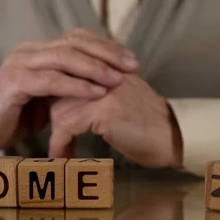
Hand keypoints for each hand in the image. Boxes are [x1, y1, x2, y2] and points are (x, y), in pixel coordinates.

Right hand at [0, 29, 138, 154]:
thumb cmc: (18, 117)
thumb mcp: (50, 97)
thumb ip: (70, 83)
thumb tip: (106, 79)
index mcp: (38, 50)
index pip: (78, 39)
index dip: (107, 47)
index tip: (132, 60)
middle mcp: (28, 51)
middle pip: (74, 43)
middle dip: (107, 54)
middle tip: (131, 67)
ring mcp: (18, 64)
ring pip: (64, 58)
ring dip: (94, 69)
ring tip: (117, 80)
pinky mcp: (13, 82)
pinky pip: (51, 81)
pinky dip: (75, 86)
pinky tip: (96, 92)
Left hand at [49, 74, 182, 167]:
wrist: (174, 138)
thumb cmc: (145, 123)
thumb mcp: (118, 95)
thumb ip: (92, 88)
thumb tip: (59, 98)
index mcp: (108, 63)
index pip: (66, 66)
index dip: (54, 92)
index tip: (45, 114)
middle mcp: (104, 72)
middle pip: (57, 88)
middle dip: (51, 114)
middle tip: (55, 135)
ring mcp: (104, 90)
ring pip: (59, 108)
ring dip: (56, 133)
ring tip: (60, 149)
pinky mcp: (103, 110)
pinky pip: (67, 127)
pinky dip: (61, 144)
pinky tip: (63, 156)